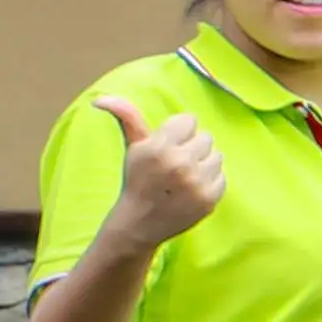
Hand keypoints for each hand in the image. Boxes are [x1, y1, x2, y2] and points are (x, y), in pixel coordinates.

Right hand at [97, 99, 226, 257]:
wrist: (139, 223)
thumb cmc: (137, 179)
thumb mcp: (133, 147)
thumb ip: (126, 117)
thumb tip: (100, 99)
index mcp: (159, 147)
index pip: (189, 120)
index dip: (179, 133)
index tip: (167, 147)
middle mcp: (179, 163)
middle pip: (205, 137)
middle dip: (191, 147)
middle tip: (175, 164)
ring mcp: (196, 182)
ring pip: (217, 155)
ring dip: (203, 163)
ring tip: (184, 176)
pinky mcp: (210, 198)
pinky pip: (222, 176)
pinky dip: (210, 181)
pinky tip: (191, 190)